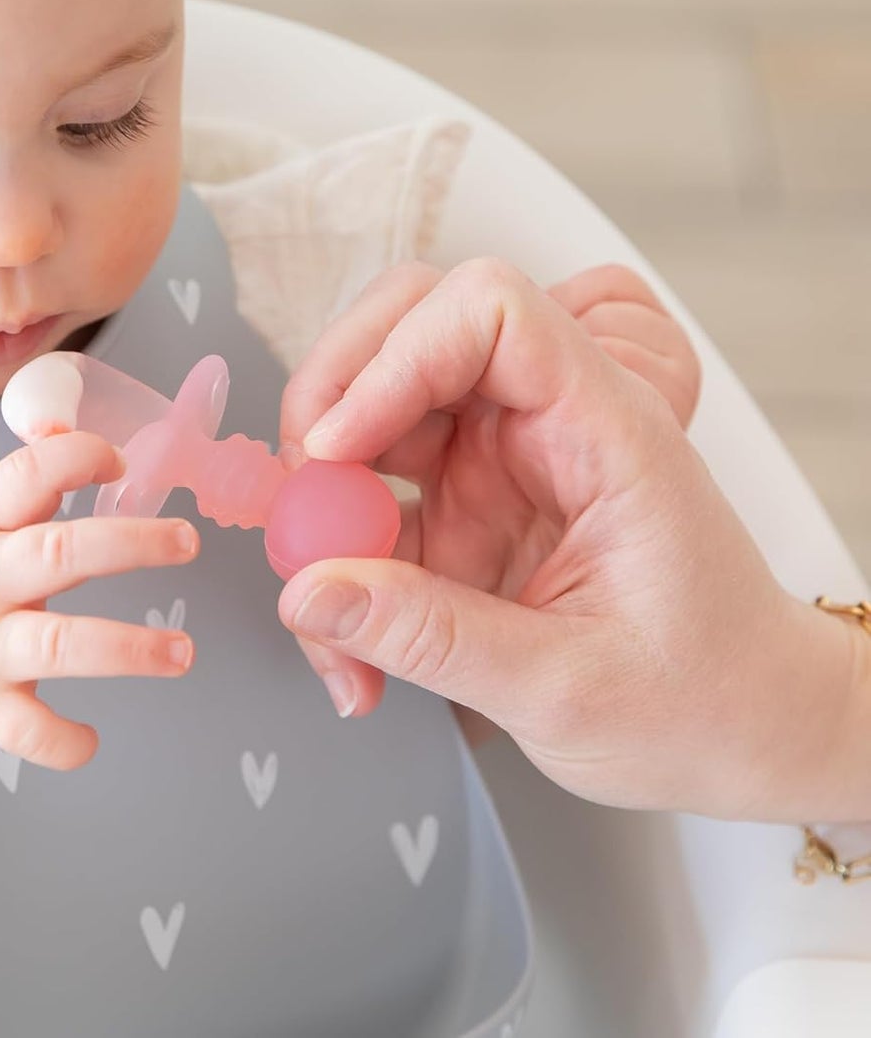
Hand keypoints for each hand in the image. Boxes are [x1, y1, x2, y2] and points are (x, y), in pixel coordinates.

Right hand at [0, 431, 197, 769]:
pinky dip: (62, 742)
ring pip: (59, 645)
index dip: (80, 457)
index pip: (30, 474)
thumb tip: (72, 447)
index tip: (119, 462)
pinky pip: (25, 731)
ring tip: (180, 652)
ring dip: (129, 649)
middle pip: (63, 552)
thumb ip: (12, 499)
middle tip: (185, 543)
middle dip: (134, 545)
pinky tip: (89, 740)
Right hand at [273, 258, 861, 819]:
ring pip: (373, 403)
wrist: (746, 732)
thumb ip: (432, 636)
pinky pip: (371, 489)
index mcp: (606, 429)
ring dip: (321, 488)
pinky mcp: (463, 501)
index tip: (338, 448)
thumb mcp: (568, 691)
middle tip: (299, 504)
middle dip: (331, 397)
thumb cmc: (703, 701)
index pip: (494, 313)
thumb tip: (306, 589)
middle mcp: (545, 419)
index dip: (399, 358)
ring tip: (322, 609)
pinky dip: (337, 550)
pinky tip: (347, 641)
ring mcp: (498, 455)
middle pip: (412, 325)